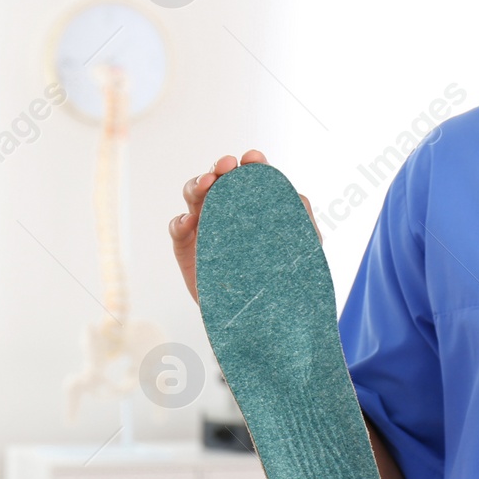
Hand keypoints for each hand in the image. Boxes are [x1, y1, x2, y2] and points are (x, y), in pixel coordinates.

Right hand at [169, 149, 318, 303]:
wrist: (260, 319)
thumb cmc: (282, 281)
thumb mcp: (301, 249)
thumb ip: (301, 219)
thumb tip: (297, 195)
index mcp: (253, 208)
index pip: (250, 180)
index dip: (250, 165)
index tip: (253, 158)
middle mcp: (227, 213)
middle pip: (218, 181)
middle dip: (220, 168)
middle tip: (226, 166)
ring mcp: (205, 229)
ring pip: (194, 196)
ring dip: (197, 185)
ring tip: (206, 185)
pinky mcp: (187, 250)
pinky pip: (177, 229)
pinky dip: (179, 221)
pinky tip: (188, 222)